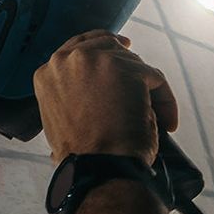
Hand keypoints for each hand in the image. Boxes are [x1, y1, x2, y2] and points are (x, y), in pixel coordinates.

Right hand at [34, 30, 179, 164]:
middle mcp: (67, 60)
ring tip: (155, 115)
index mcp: (47, 73)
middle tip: (143, 77)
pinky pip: (154, 77)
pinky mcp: (126, 68)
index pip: (77, 47)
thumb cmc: (80, 156)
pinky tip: (167, 121)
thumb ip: (69, 97)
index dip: (101, 51)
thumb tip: (87, 99)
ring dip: (146, 87)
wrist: (96, 168)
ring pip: (133, 63)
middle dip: (126, 62)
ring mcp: (96, 61)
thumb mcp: (58, 120)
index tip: (118, 53)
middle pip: (106, 45)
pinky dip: (165, 100)